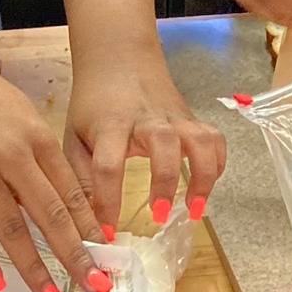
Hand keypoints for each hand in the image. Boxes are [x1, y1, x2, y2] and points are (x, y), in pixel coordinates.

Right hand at [0, 45, 102, 291]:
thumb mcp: (25, 118)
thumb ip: (43, 159)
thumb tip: (64, 205)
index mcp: (37, 139)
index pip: (71, 192)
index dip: (89, 227)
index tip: (106, 254)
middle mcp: (11, 157)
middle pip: (49, 215)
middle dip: (75, 255)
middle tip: (95, 284)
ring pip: (10, 227)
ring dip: (34, 266)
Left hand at [64, 49, 227, 232]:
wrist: (118, 58)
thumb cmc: (93, 103)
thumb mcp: (74, 137)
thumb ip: (81, 178)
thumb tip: (87, 222)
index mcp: (110, 124)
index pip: (107, 164)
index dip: (107, 201)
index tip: (108, 233)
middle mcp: (146, 118)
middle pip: (163, 143)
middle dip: (165, 180)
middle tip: (157, 214)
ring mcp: (173, 116)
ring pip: (199, 139)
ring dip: (202, 175)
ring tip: (194, 209)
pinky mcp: (190, 118)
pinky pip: (214, 138)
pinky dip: (217, 163)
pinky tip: (206, 185)